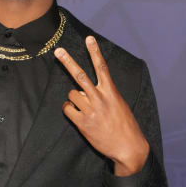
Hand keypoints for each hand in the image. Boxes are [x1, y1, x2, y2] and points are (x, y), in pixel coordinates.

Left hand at [54, 36, 148, 176]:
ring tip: (84, 106)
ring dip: (75, 98)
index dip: (95, 52)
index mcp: (111, 92)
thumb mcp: (119, 104)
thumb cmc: (124, 125)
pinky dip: (69, 109)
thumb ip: (102, 94)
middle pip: (80, 76)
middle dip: (68, 62)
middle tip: (58, 50)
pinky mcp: (82, 123)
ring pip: (72, 93)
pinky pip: (68, 109)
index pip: (102, 67)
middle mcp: (100, 99)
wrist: (127, 148)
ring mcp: (90, 111)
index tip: (89, 38)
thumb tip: (83, 90)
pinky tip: (77, 114)